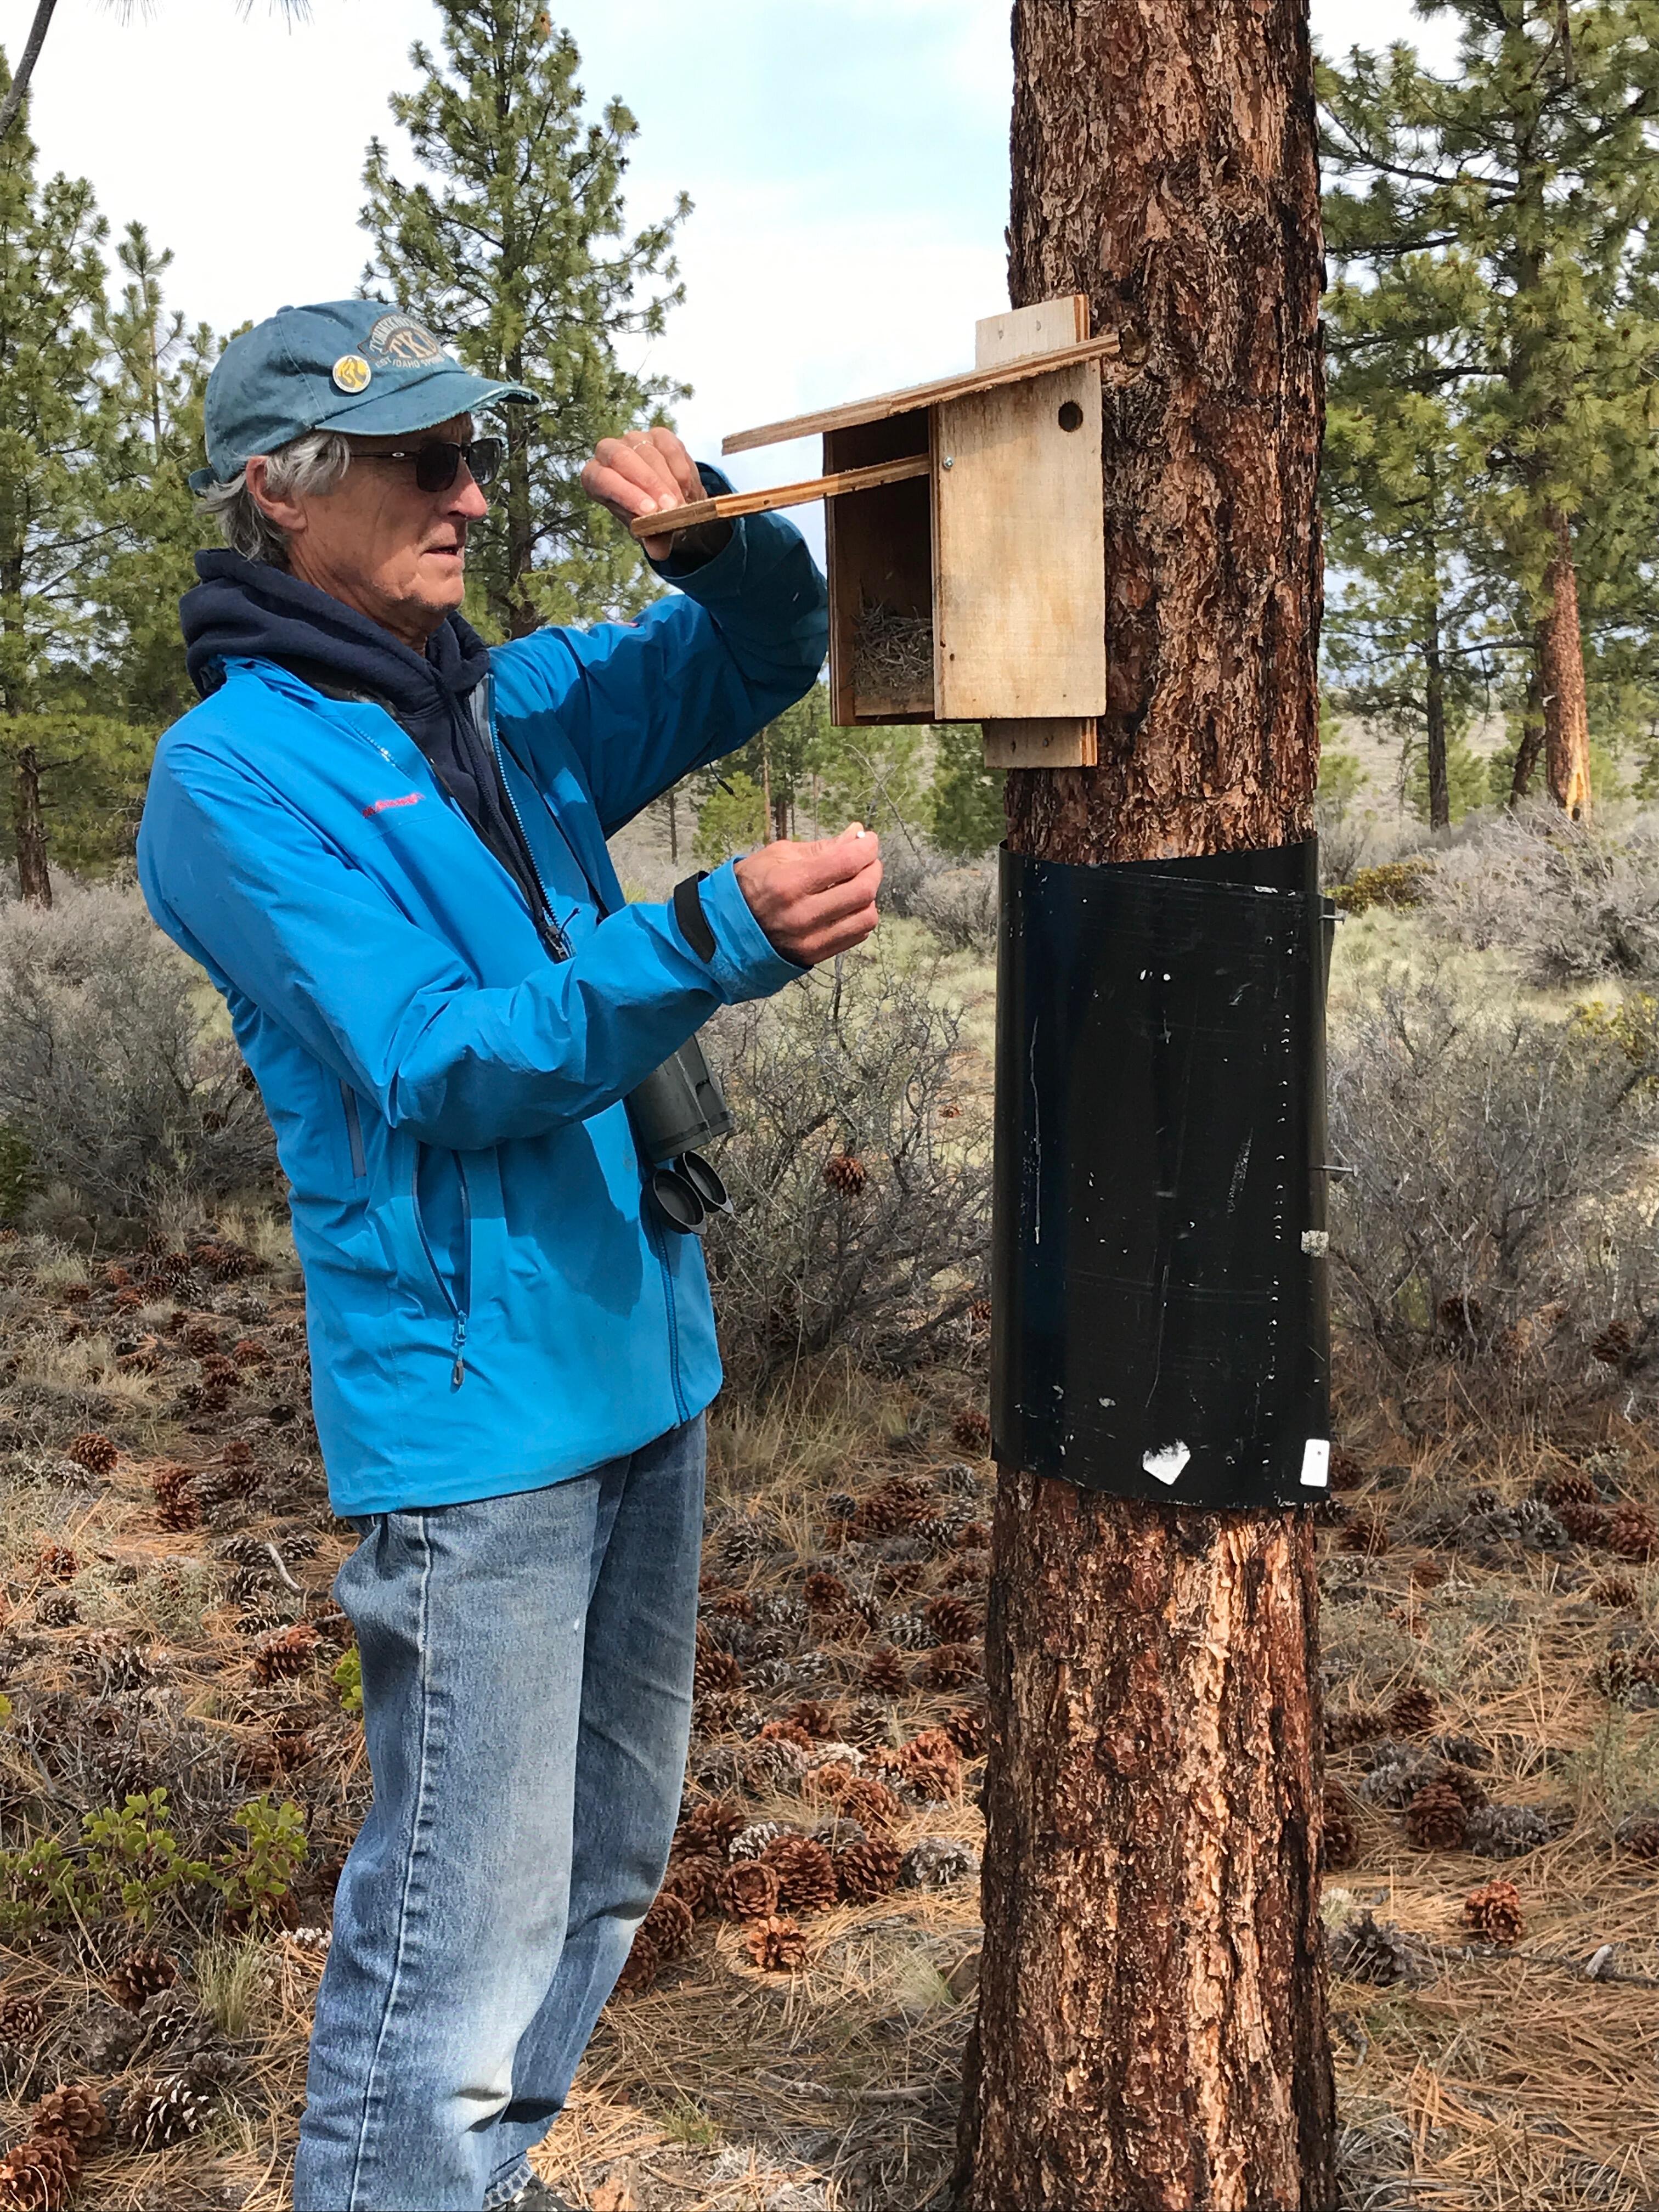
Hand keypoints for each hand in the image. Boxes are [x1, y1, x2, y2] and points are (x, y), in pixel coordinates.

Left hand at [581, 428, 707, 560]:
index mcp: (596, 478)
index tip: (649, 512)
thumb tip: (658, 550)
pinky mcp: (659, 435)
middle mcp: (609, 453)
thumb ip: (653, 539)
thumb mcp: (649, 531)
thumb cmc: (649, 515)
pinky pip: (671, 448)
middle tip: (671, 507)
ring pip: (649, 454)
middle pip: (621, 458)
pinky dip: (682, 471)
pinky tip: (687, 491)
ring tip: (682, 506)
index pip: (602, 479)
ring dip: (669, 482)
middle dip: (650, 484)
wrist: (670, 501)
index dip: (625, 493)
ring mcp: (634, 440)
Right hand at [735, 825, 882, 965]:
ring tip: (856, 885)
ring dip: (869, 896)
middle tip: (866, 861)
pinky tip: (848, 906)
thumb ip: (822, 847)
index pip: (847, 862)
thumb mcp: (779, 855)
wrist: (727, 929)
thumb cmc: (751, 885)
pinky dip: (861, 916)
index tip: (868, 840)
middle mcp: (802, 913)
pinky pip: (857, 935)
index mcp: (789, 882)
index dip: (867, 847)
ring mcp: (810, 938)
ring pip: (866, 916)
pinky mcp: (815, 955)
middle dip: (873, 869)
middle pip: (863, 890)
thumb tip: (857, 834)